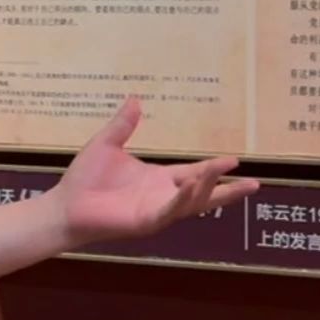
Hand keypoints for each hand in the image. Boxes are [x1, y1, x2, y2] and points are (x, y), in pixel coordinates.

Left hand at [48, 96, 258, 247]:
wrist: (65, 205)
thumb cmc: (84, 178)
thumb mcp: (106, 144)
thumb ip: (123, 124)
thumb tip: (135, 98)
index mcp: (158, 179)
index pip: (193, 173)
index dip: (213, 168)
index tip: (235, 160)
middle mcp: (162, 197)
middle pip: (203, 194)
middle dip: (228, 191)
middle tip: (254, 184)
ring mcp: (156, 211)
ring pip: (191, 202)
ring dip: (208, 189)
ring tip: (224, 173)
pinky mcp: (145, 221)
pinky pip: (169, 211)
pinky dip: (182, 199)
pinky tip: (192, 185)